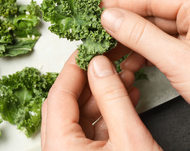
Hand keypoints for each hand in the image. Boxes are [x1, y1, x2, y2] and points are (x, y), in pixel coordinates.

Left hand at [41, 50, 161, 150]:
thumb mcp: (130, 138)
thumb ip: (113, 99)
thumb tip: (100, 66)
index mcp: (61, 148)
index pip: (59, 95)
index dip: (75, 67)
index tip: (88, 49)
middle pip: (67, 103)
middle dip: (90, 79)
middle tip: (106, 60)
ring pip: (80, 115)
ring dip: (102, 95)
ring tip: (124, 77)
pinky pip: (92, 130)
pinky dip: (108, 113)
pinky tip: (126, 97)